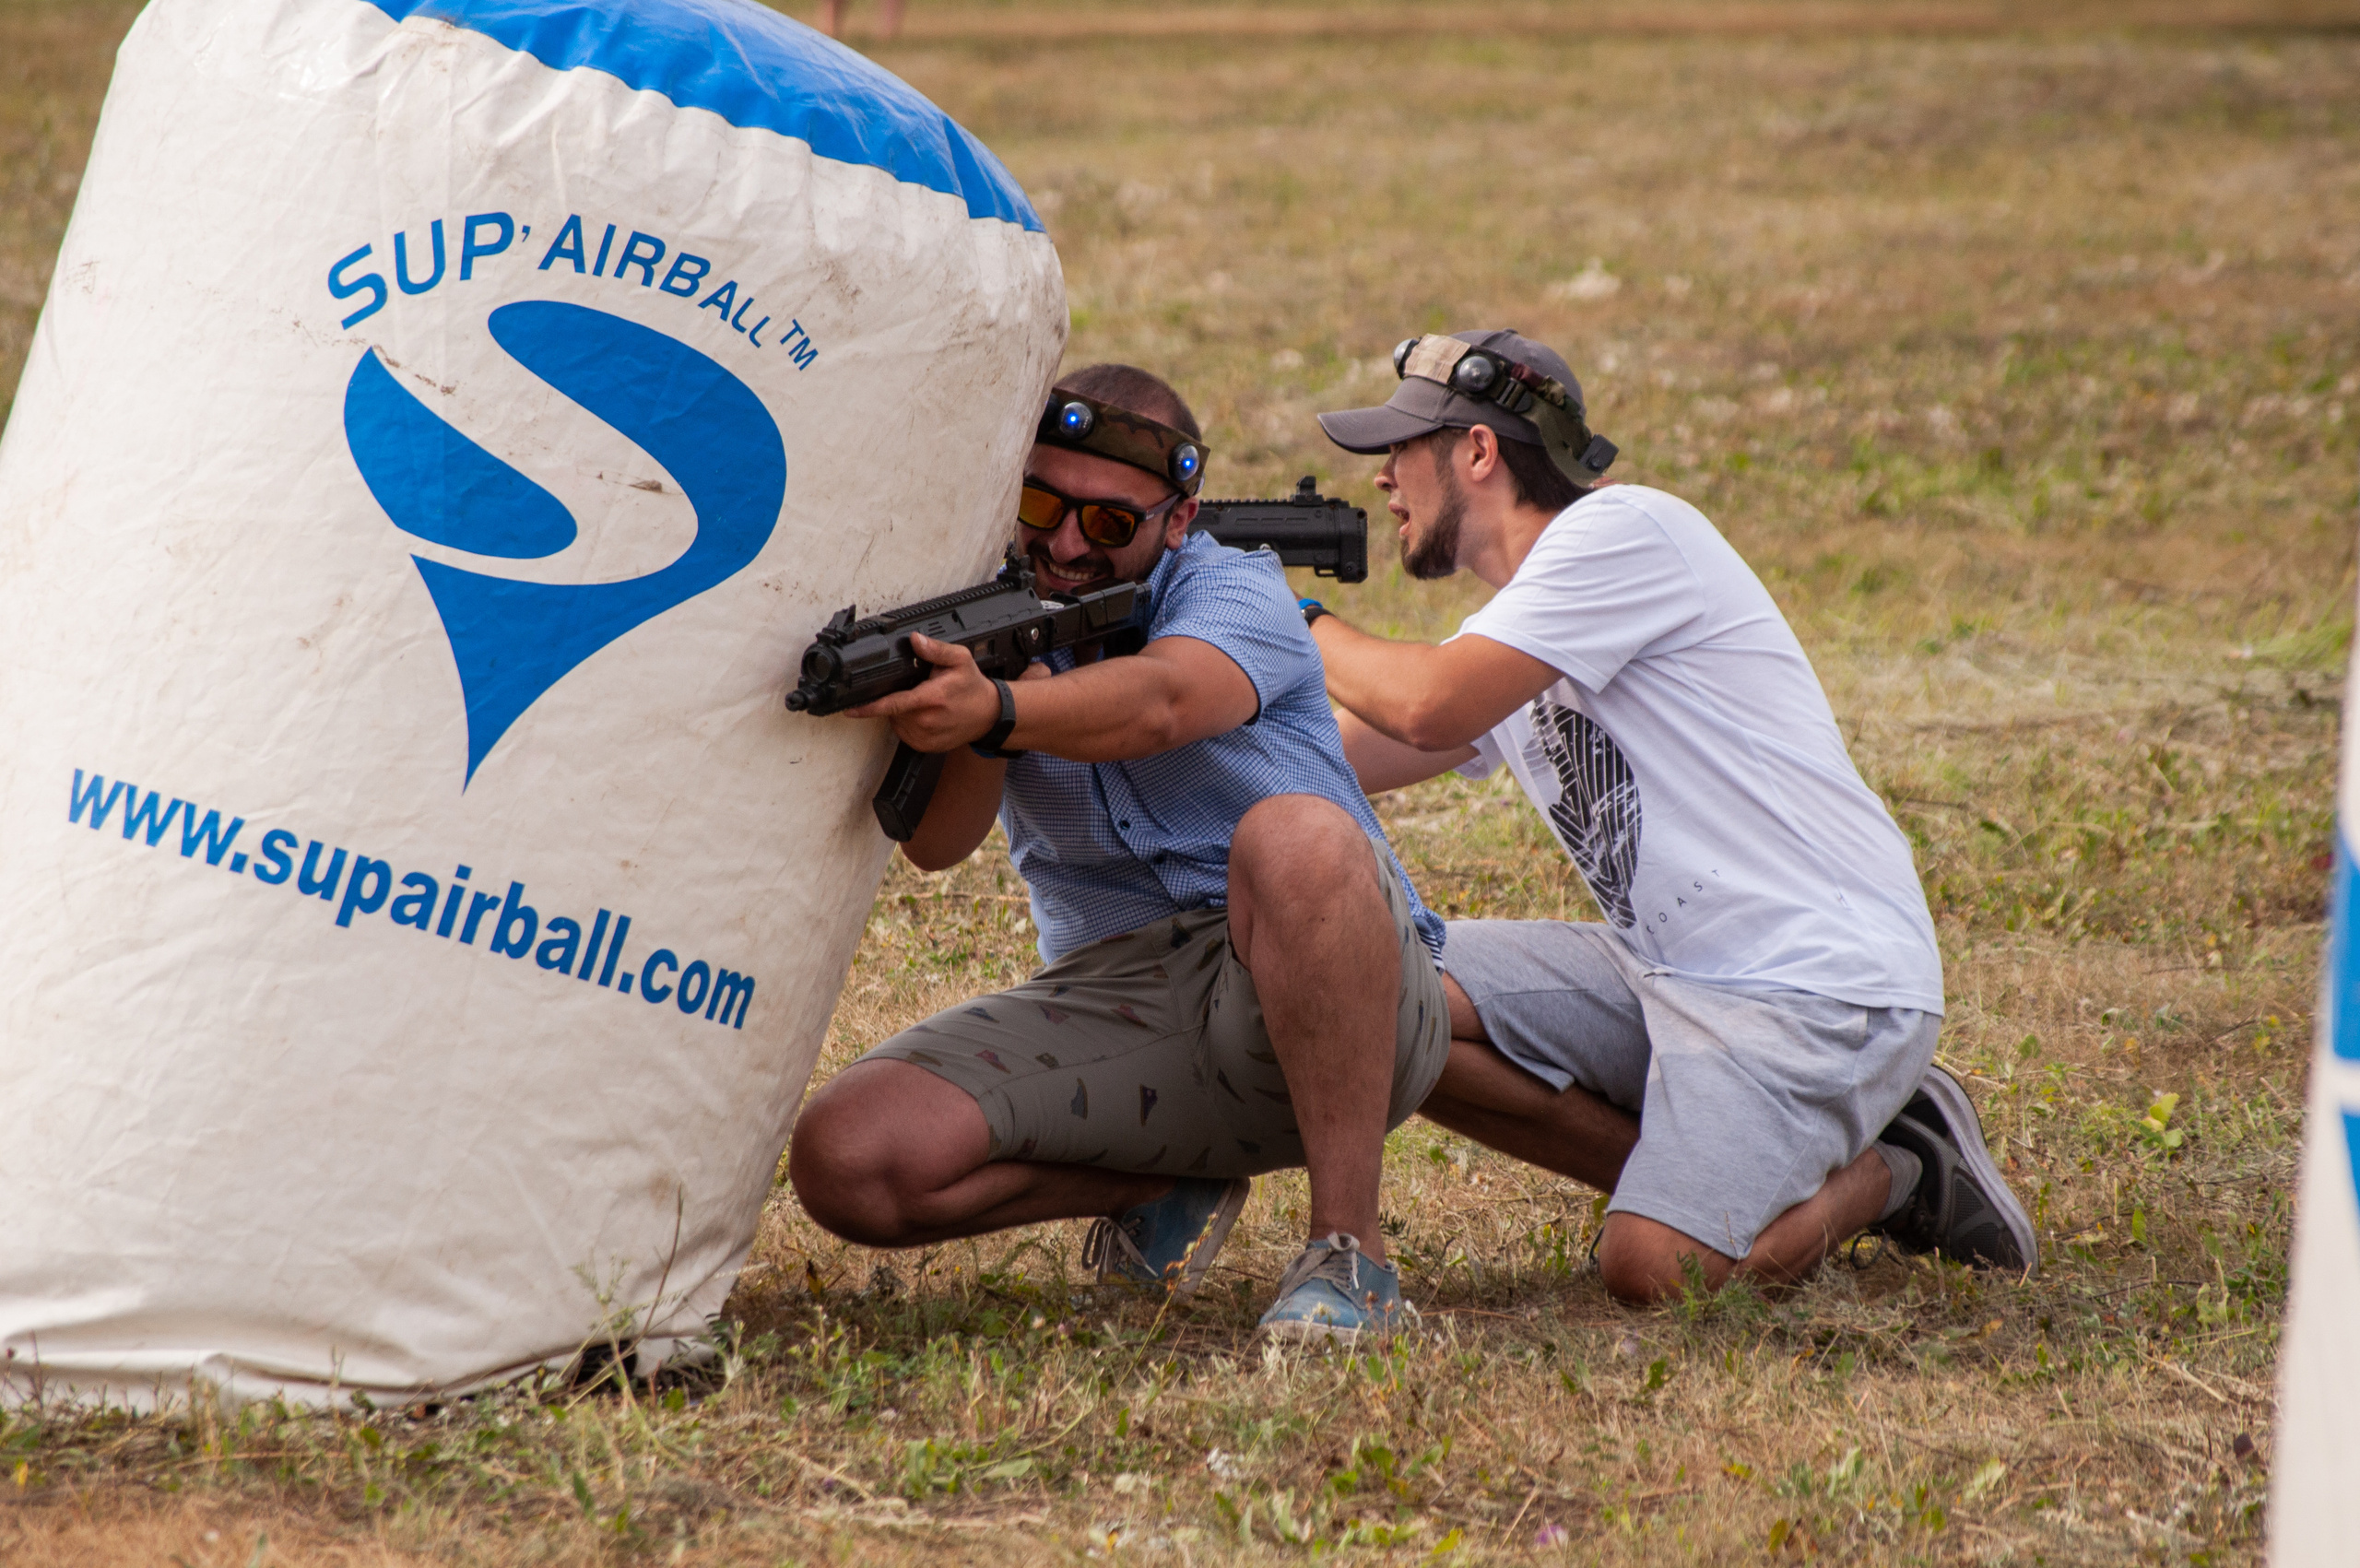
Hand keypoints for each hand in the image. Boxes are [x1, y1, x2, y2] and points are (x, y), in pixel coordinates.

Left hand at [844, 634, 1003, 751]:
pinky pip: (905, 734)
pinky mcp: (926, 746)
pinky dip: (907, 724)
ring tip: (924, 703)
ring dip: (901, 712)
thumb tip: (915, 639)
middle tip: (918, 689)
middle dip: (897, 698)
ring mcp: (926, 737)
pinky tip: (924, 715)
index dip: (870, 707)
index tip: (851, 710)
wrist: (989, 715)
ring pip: (897, 723)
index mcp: (932, 698)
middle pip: (893, 710)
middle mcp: (927, 721)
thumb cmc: (973, 687)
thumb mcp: (960, 660)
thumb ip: (936, 649)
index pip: (894, 703)